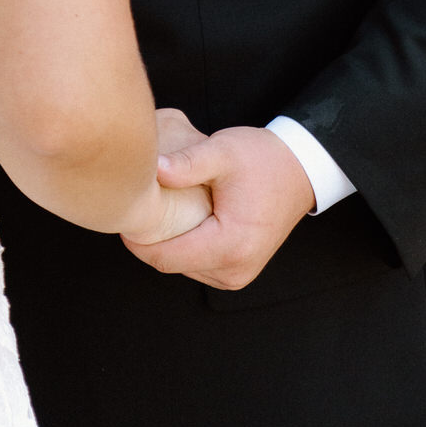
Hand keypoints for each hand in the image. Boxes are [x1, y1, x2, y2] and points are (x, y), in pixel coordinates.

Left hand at [122, 113, 315, 289]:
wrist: (301, 170)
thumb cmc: (264, 160)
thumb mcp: (224, 152)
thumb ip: (188, 162)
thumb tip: (153, 169)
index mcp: (231, 245)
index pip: (164, 258)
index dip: (136, 240)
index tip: (124, 214)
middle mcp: (236, 269)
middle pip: (170, 264)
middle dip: (150, 241)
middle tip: (139, 208)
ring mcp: (238, 274)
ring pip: (182, 267)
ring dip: (167, 245)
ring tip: (161, 214)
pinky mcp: (238, 271)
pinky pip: (197, 265)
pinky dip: (184, 247)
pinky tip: (182, 222)